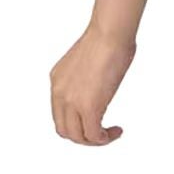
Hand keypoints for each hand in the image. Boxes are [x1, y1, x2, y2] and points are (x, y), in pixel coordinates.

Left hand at [50, 24, 134, 143]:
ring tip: (110, 134)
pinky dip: (105, 138)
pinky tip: (116, 131)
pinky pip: (94, 135)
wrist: (110, 33)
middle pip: (64, 130)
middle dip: (83, 136)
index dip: (76, 122)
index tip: (94, 119)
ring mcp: (72, 102)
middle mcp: (60, 93)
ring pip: (77, 136)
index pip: (60, 113)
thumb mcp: (87, 61)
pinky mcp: (89, 108)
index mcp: (57, 81)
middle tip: (101, 133)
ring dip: (94, 140)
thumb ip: (87, 77)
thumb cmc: (108, 38)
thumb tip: (101, 83)